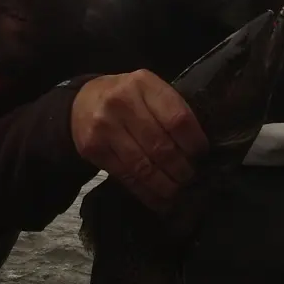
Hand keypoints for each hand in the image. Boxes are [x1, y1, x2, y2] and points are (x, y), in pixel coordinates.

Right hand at [71, 70, 207, 210]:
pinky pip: (126, 177)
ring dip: (165, 185)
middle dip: (181, 169)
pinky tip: (160, 201)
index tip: (201, 154)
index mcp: (144, 83)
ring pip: (144, 166)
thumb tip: (199, 150)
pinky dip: (147, 194)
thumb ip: (170, 110)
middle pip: (161, 146)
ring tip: (177, 191)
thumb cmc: (126, 97)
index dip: (194, 142)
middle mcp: (122, 102)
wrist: (81, 102)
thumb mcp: (148, 91)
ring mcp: (105, 127)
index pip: (177, 119)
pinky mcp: (93, 149)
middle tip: (191, 177)